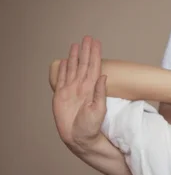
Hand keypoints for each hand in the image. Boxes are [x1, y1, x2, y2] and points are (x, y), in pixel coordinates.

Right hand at [52, 36, 106, 151]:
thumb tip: (104, 76)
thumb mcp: (99, 109)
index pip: (94, 67)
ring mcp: (71, 90)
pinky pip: (62, 78)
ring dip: (75, 56)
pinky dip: (64, 68)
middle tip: (88, 37)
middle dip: (86, 51)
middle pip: (84, 64)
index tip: (96, 43)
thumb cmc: (91, 127)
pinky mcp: (61, 95)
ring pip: (73, 68)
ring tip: (77, 44)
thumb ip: (100, 93)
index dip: (95, 54)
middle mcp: (82, 86)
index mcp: (92, 88)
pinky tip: (66, 60)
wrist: (78, 137)